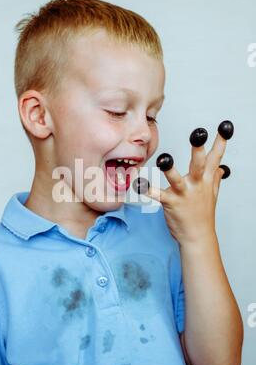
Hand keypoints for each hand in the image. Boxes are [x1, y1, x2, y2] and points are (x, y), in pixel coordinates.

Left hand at [136, 121, 233, 244]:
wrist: (198, 237)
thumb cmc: (203, 215)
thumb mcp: (212, 194)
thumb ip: (215, 178)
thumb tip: (220, 168)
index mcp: (206, 180)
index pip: (215, 158)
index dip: (220, 142)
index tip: (224, 127)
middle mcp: (196, 185)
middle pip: (199, 164)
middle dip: (199, 149)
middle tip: (198, 134)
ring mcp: (184, 195)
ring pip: (177, 179)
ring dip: (170, 170)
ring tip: (164, 159)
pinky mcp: (171, 204)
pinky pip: (158, 195)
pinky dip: (148, 190)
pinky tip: (139, 185)